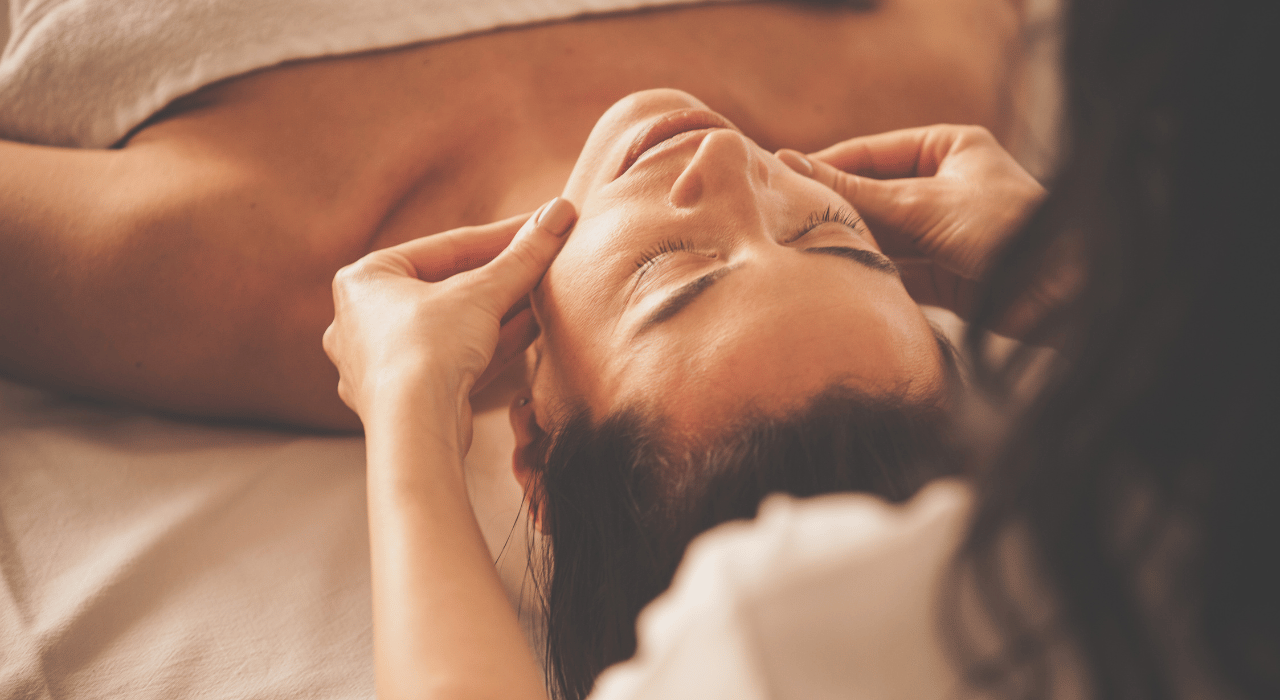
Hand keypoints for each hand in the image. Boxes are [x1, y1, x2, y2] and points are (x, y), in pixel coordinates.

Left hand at [322, 198, 575, 437]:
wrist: (415, 428)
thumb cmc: (429, 349)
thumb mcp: (483, 292)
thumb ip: (522, 255)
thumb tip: (559, 212)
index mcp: (363, 279)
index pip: (445, 248)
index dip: (502, 236)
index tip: (542, 225)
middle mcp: (361, 319)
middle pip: (448, 287)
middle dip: (501, 276)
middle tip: (543, 259)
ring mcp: (379, 362)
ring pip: (452, 326)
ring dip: (501, 310)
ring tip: (545, 293)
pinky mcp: (404, 398)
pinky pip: (452, 358)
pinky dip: (490, 344)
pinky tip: (532, 328)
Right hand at [777, 126, 1047, 327]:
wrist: (1066, 298)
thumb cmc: (1009, 230)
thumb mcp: (924, 204)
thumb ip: (856, 192)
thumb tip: (788, 165)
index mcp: (947, 147)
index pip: (868, 153)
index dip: (823, 167)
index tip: (776, 181)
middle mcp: (941, 185)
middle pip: (870, 196)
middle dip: (832, 211)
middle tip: (778, 223)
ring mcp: (940, 232)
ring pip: (878, 235)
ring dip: (846, 245)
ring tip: (797, 254)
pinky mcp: (941, 277)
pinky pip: (891, 270)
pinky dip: (866, 274)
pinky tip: (832, 279)